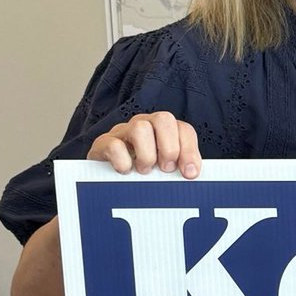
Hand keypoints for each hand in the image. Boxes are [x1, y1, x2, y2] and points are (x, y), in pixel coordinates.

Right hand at [87, 112, 202, 176]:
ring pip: (140, 128)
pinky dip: (122, 161)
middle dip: (169, 148)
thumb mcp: (164, 171)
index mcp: (165, 131)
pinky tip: (125, 171)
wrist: (105, 176)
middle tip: (165, 169)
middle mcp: (145, 125)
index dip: (189, 151)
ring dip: (146, 155)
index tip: (190, 174)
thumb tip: (192, 176)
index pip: (184, 129)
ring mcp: (123, 131)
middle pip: (164, 119)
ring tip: (144, 171)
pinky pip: (113, 144)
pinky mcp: (103, 143)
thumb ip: (179, 169)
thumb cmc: (142, 173)